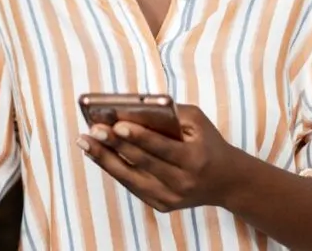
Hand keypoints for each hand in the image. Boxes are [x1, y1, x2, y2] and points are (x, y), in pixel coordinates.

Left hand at [77, 104, 239, 212]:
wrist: (226, 181)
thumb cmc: (208, 143)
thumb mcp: (197, 122)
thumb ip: (169, 113)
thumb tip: (133, 107)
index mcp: (194, 159)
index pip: (162, 147)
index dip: (139, 136)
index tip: (116, 124)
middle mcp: (182, 183)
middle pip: (142, 163)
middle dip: (115, 145)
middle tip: (93, 130)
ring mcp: (170, 198)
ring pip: (131, 178)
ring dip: (105, 159)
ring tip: (85, 142)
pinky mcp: (161, 205)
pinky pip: (132, 185)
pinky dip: (113, 169)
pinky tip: (98, 154)